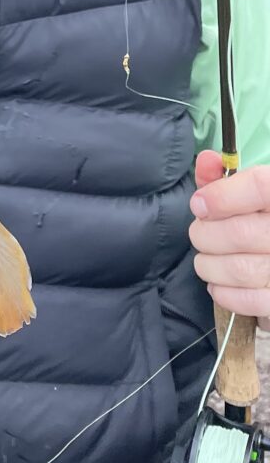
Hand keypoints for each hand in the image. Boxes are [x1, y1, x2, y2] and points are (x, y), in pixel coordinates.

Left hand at [189, 150, 269, 330]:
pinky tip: (218, 283)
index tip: (199, 204)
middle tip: (200, 234)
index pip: (259, 187)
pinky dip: (225, 293)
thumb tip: (206, 161)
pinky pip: (252, 301)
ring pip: (240, 269)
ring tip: (205, 260)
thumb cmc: (265, 217)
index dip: (221, 196)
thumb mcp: (255, 192)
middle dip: (205, 234)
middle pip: (240, 232)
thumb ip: (227, 177)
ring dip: (209, 265)